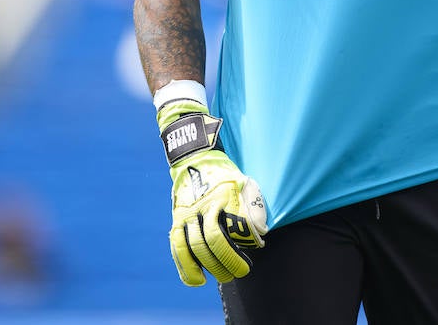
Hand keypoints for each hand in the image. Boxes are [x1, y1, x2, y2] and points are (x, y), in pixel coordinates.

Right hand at [158, 97, 267, 285]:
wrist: (194, 157)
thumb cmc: (223, 173)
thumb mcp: (243, 182)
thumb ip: (251, 205)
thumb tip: (259, 232)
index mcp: (223, 195)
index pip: (236, 224)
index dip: (248, 240)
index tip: (258, 247)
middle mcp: (203, 205)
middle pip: (214, 241)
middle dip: (229, 261)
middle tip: (242, 271)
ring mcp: (187, 213)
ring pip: (194, 247)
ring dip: (209, 267)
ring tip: (222, 278)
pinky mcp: (177, 219)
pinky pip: (178, 247)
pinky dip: (186, 267)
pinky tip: (197, 280)